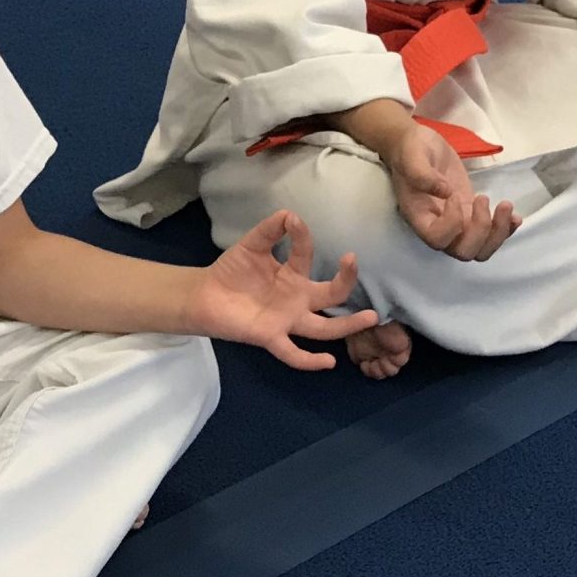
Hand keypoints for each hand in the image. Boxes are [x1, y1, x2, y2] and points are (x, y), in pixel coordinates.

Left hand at [191, 211, 374, 370]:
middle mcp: (298, 299)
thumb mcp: (252, 245)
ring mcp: (287, 320)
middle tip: (352, 259)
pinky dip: (310, 361)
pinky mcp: (271, 336)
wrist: (204, 296)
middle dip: (345, 279)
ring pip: (324, 327)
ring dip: (348, 324)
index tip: (293, 222)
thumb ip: (269, 230)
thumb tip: (289, 214)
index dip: (302, 237)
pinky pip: (293, 353)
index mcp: (294, 275)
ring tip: (371, 317)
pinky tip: (328, 362)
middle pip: (331, 294)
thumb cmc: (232, 271)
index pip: (307, 255)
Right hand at [385, 122, 520, 259]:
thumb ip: (422, 173)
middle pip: (463, 251)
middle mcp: (438, 227)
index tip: (453, 194)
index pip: (437, 239)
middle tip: (483, 198)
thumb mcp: (412, 156)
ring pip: (481, 249)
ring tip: (506, 205)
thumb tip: (444, 192)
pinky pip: (491, 235)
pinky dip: (507, 229)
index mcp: (419, 217)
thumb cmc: (410, 151)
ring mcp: (457, 223)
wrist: (416, 145)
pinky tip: (515, 215)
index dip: (452, 222)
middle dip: (482, 231)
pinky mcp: (471, 215)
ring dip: (498, 233)